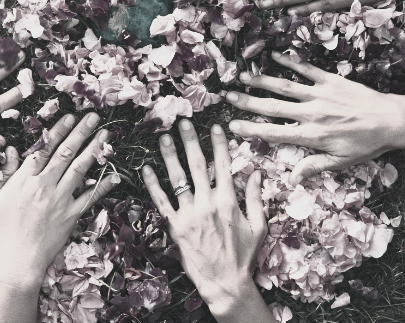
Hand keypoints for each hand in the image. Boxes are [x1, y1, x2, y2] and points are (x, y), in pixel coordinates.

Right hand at [0, 112, 118, 288]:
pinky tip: (116, 175)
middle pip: (65, 153)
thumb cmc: (0, 234)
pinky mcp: (71, 216)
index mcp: (24, 180)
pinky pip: (90, 198)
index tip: (69, 116)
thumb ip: (5, 173)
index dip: (58, 131)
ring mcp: (60, 200)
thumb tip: (10, 148)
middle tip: (93, 116)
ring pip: (80, 169)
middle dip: (80, 132)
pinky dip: (104, 186)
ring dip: (93, 150)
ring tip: (105, 135)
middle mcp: (44, 186)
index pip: (44, 148)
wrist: (16, 263)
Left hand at [141, 120, 266, 317]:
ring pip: (177, 179)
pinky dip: (153, 184)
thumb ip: (257, 198)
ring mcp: (189, 214)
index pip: (223, 165)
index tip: (215, 126)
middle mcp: (207, 203)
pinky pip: (161, 202)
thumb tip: (257, 173)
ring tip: (163, 137)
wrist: (225, 283)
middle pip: (197, 165)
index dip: (219, 144)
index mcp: (229, 201)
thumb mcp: (259, 226)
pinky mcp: (175, 227)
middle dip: (190, 141)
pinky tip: (146, 169)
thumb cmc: (244, 256)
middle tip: (182, 121)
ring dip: (169, 156)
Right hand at [225, 52, 404, 184]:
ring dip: (262, 80)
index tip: (231, 125)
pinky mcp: (330, 80)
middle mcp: (311, 113)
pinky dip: (289, 61)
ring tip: (243, 76)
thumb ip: (313, 167)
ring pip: (285, 86)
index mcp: (311, 136)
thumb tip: (291, 178)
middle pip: (272, 107)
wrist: (392, 121)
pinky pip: (306, 69)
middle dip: (247, 102)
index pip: (274, 133)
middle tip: (227, 96)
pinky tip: (274, 55)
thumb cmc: (367, 144)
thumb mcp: (340, 162)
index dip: (251, 129)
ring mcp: (320, 94)